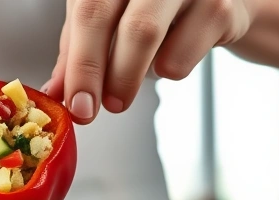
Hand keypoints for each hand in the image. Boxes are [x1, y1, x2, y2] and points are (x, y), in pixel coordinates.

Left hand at [44, 0, 257, 122]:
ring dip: (127, 78)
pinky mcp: (219, 4)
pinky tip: (173, 57)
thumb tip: (54, 93)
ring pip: (143, 33)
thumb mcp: (110, 22)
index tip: (76, 104)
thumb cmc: (158, 9)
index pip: (85, 11)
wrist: (225, 0)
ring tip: (121, 97)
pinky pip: (182, 54)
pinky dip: (170, 69)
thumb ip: (79, 52)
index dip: (77, 62)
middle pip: (104, 17)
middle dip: (94, 74)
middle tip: (91, 110)